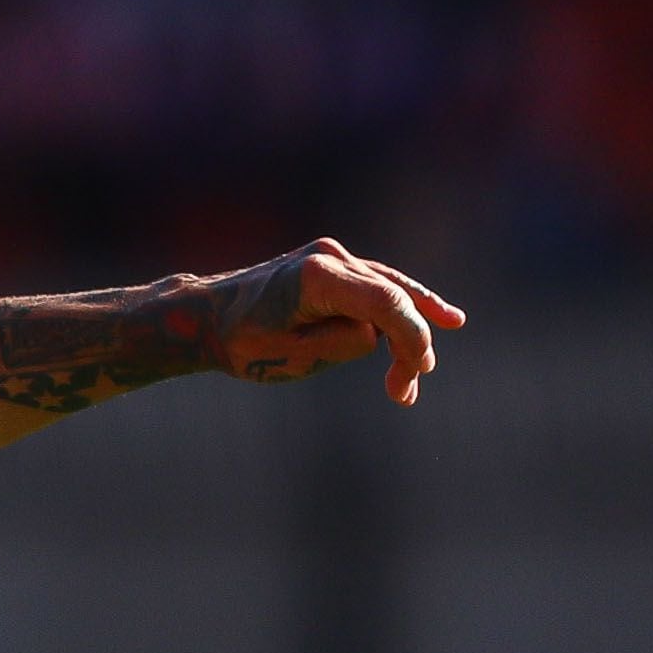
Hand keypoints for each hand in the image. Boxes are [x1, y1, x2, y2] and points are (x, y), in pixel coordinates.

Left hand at [210, 239, 464, 404]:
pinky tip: (445, 318)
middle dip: (409, 345)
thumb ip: (340, 345)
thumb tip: (377, 336)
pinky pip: (380, 289)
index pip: (385, 301)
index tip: (417, 372)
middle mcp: (330, 257)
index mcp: (317, 277)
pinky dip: (404, 309)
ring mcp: (334, 257)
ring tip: (420, 372)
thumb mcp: (288, 357)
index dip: (412, 336)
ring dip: (410, 332)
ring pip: (393, 292)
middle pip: (394, 298)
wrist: (207, 317)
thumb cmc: (241, 341)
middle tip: (403, 395)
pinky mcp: (335, 267)